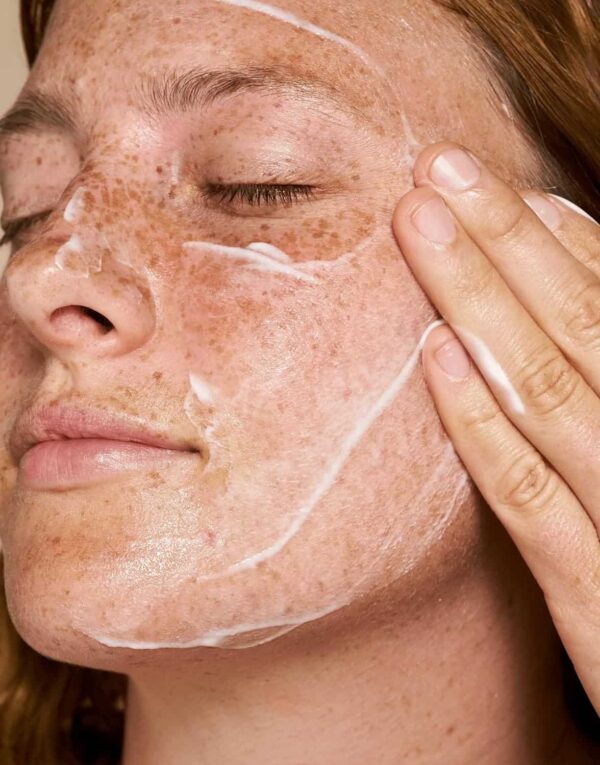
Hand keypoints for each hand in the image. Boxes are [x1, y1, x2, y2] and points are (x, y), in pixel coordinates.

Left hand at [393, 142, 599, 711]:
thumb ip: (596, 386)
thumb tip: (561, 308)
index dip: (564, 239)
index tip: (505, 184)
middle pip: (581, 324)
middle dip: (509, 239)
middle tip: (441, 167)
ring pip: (551, 389)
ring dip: (482, 299)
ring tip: (422, 225)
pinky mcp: (596, 601)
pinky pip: (526, 497)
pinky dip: (482, 421)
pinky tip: (433, 357)